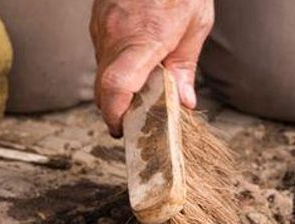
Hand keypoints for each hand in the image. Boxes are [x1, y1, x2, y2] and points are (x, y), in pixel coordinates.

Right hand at [91, 0, 213, 136]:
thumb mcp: (197, 23)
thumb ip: (186, 66)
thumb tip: (184, 103)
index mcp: (145, 38)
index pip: (118, 86)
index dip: (116, 114)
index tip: (124, 130)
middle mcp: (115, 35)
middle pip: (104, 89)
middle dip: (117, 112)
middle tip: (135, 126)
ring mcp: (102, 28)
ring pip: (102, 74)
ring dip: (117, 92)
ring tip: (139, 100)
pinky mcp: (97, 22)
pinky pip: (103, 56)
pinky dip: (115, 71)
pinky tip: (135, 71)